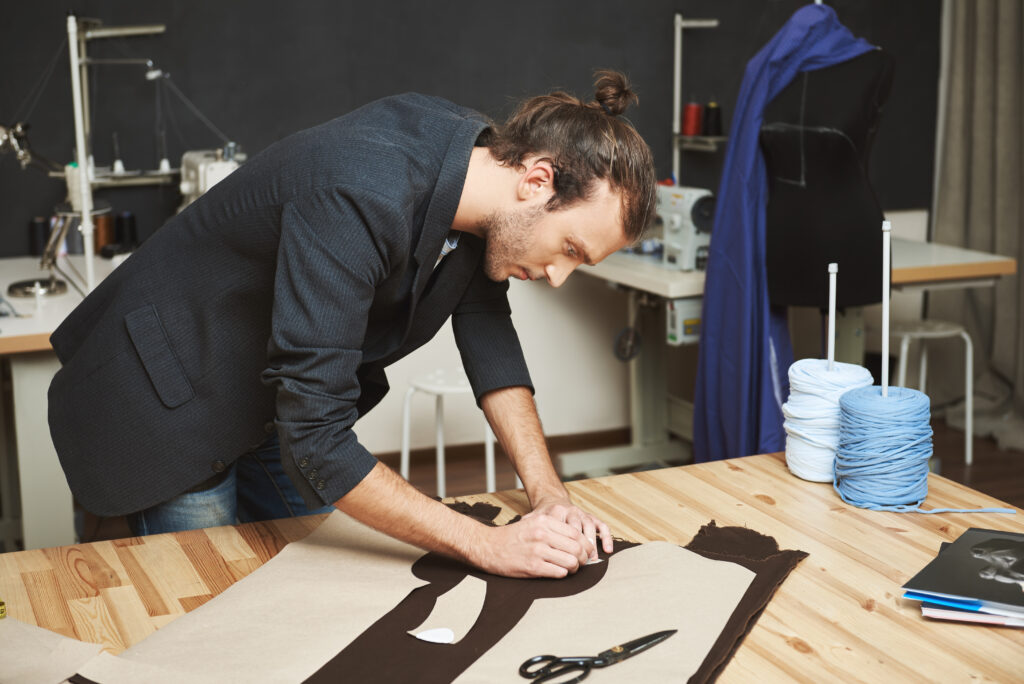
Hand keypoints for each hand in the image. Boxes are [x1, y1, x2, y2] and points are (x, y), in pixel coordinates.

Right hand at [470, 511, 591, 577]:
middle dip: (583, 558)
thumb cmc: (511, 537)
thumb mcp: (532, 523)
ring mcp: (537, 551)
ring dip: (574, 568)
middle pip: (577, 548)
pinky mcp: (533, 567)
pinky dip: (562, 574)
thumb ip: (553, 529)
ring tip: (571, 569)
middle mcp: (542, 534)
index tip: (586, 551)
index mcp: (544, 521)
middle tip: (582, 562)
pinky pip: (559, 572)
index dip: (585, 544)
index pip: (576, 533)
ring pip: (571, 561)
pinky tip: (558, 572)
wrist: (488, 547)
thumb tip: (577, 540)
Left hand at [530, 498, 612, 560]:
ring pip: (590, 526)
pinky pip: (601, 525)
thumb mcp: (533, 519)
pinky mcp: (590, 517)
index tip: (562, 557)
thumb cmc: (542, 517)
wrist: (552, 501)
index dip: (563, 543)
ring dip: (592, 542)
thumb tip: (520, 529)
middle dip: (580, 545)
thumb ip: (527, 524)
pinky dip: (606, 537)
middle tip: (580, 561)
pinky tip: (608, 550)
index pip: (561, 527)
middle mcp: (570, 511)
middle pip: (577, 527)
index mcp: (555, 511)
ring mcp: (582, 513)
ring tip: (592, 558)